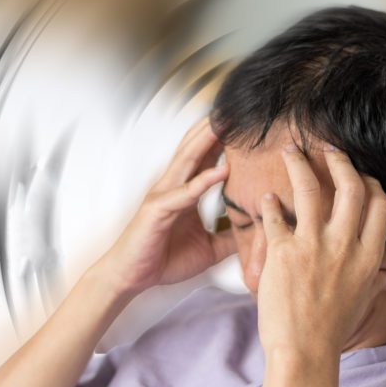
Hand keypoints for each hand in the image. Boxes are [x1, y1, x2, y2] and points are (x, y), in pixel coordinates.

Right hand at [94, 116, 236, 295]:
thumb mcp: (209, 248)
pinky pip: (185, 194)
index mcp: (184, 190)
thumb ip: (229, 236)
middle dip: (216, 127)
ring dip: (209, 141)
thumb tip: (255, 233)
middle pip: (195, 147)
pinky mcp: (158, 211)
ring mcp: (164, 195)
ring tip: (228, 123)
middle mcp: (173, 186)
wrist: (130, 278)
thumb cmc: (163, 258)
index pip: (205, 156)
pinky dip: (203, 181)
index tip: (245, 122)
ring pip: (188, 161)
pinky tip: (222, 171)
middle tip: (238, 108)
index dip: (223, 138)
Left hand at [256, 144, 385, 359]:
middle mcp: (345, 245)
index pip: (380, 204)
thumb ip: (378, 281)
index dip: (371, 182)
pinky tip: (265, 198)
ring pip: (310, 188)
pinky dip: (269, 203)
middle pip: (351, 186)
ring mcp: (314, 246)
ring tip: (290, 152)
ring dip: (299, 164)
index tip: (359, 174)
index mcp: (368, 256)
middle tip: (326, 149)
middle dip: (339, 160)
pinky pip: (275, 215)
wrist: (304, 354)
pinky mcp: (283, 253)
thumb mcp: (362, 302)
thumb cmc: (332, 331)